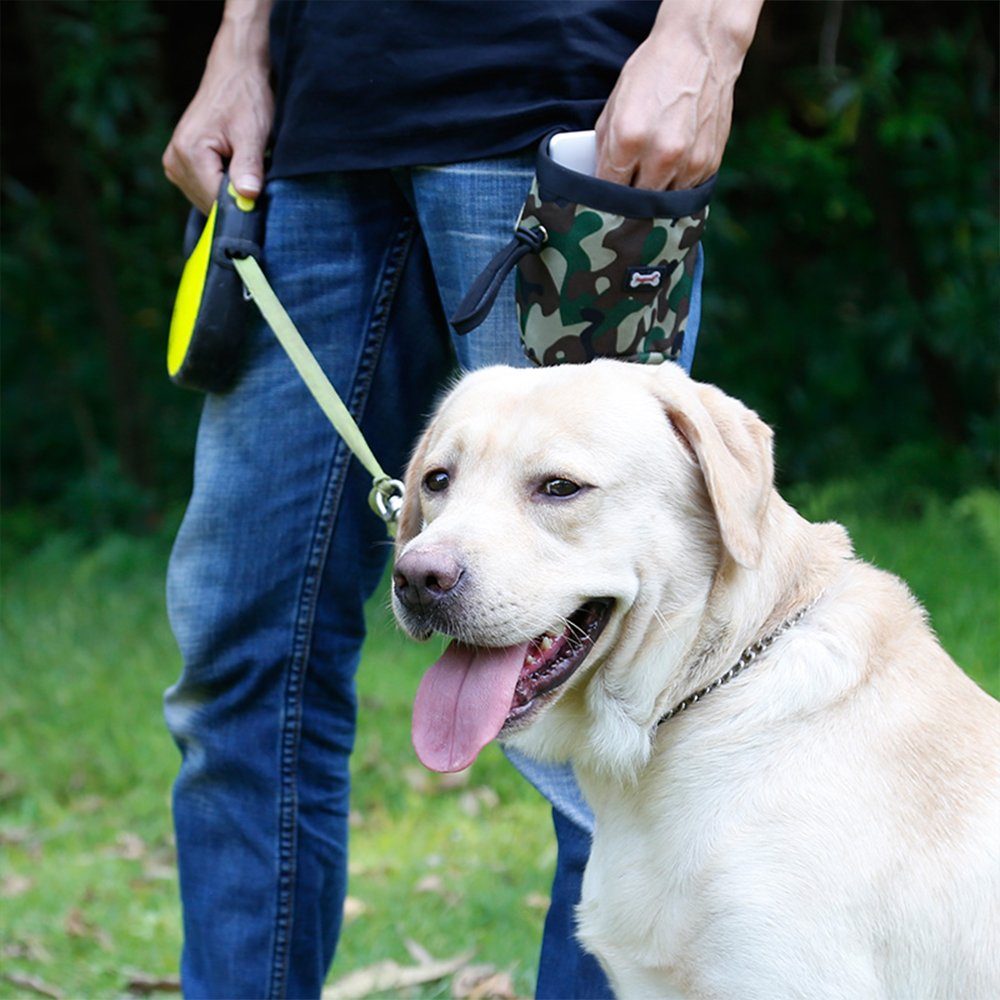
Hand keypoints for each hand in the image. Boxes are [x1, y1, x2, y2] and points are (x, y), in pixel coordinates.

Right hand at [162, 0, 273, 212]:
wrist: (234, 74)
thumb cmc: (245, 99)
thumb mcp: (252, 133)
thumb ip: (248, 166)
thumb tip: (247, 197)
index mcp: (188, 153)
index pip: (216, 202)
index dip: (241, 206)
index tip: (261, 199)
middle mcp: (174, 161)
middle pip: (209, 204)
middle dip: (235, 200)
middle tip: (255, 179)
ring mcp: (174, 165)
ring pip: (207, 201)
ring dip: (229, 194)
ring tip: (243, 169)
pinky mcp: (180, 166)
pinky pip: (204, 191)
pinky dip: (221, 188)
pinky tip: (233, 170)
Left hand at [595, 0, 762, 190]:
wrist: (702, 47)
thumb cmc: (653, 73)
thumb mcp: (614, 106)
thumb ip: (605, 148)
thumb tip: (598, 180)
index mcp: (629, 137)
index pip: (608, 190)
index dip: (602, 199)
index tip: (601, 202)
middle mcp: (661, 153)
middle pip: (635, 204)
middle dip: (626, 202)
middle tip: (623, 196)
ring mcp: (689, 161)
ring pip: (663, 204)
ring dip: (653, 197)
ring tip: (648, 180)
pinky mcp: (709, 163)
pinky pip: (686, 192)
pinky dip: (676, 187)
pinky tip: (671, 168)